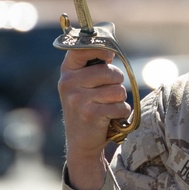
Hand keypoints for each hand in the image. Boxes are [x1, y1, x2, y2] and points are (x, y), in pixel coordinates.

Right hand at [57, 48, 131, 189]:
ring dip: (120, 100)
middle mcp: (68, 83)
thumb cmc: (88, 106)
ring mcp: (77, 98)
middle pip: (110, 72)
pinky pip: (120, 106)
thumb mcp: (84, 84)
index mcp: (67, 71)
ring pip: (118, 90)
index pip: (82, 48)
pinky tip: (109, 118)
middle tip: (108, 93)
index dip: (100, 48)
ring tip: (107, 106)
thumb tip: (111, 47)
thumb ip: (94, 65)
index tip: (109, 55)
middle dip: (117, 82)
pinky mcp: (89, 113)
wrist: (81, 141)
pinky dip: (121, 113)